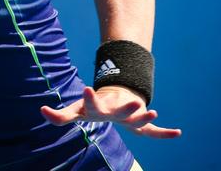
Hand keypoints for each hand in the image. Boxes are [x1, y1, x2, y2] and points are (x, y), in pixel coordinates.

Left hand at [40, 85, 181, 138]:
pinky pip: (153, 133)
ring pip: (138, 119)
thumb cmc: (92, 106)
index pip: (91, 104)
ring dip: (145, 117)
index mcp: (98, 107)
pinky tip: (178, 133)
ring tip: (153, 112)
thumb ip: (59, 116)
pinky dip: (165, 133)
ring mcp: (129, 116)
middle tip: (134, 102)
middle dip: (126, 107)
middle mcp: (115, 111)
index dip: (88, 97)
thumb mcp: (75, 111)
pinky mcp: (140, 125)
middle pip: (120, 111)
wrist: (114, 98)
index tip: (86, 87)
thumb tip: (42, 111)